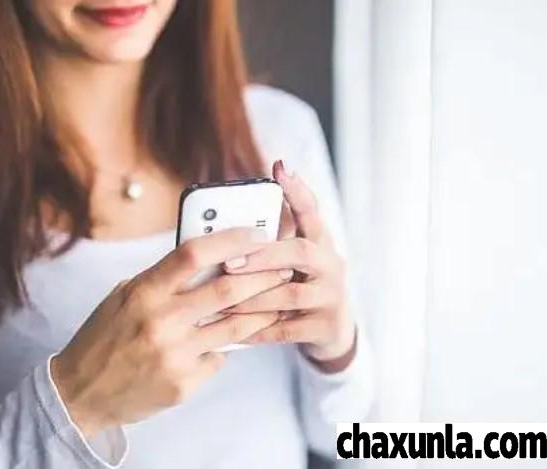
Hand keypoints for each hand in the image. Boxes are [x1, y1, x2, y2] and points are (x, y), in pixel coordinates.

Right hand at [51, 228, 291, 435]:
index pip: (194, 254)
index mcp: (143, 292)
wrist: (81, 394)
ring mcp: (175, 354)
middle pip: (227, 289)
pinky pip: (218, 358)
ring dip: (261, 312)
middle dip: (263, 275)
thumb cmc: (103, 338)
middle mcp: (161, 321)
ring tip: (277, 301)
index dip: (230, 239)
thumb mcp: (123, 297)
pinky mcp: (184, 383)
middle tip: (285, 267)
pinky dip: (223, 348)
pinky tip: (223, 343)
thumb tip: (207, 260)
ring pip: (235, 328)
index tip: (254, 233)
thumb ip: (162, 280)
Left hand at [223, 161, 356, 370]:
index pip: (311, 211)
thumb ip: (269, 243)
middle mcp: (331, 265)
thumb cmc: (300, 287)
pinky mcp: (326, 327)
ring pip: (290, 294)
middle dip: (263, 256)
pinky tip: (234, 331)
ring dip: (253, 297)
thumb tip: (222, 225)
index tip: (280, 168)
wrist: (332, 332)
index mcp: (320, 243)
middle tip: (229, 262)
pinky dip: (259, 330)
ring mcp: (331, 297)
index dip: (297, 191)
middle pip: (301, 252)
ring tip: (222, 300)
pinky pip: (287, 329)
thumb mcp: (292, 262)